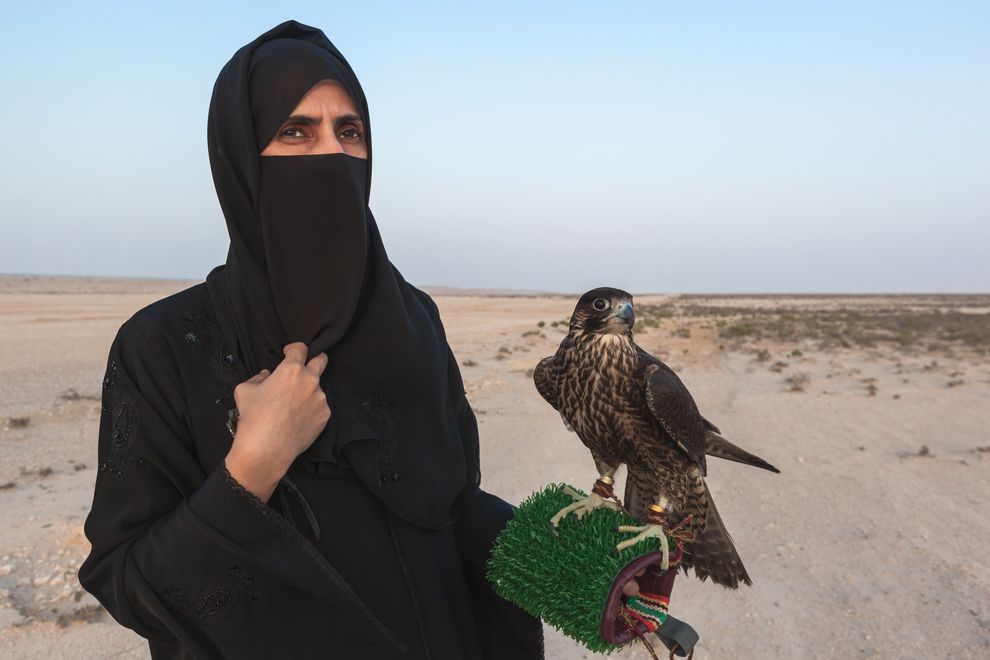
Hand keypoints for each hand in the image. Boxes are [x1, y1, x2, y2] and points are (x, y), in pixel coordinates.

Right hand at [224, 342, 329, 500]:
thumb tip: (266, 376)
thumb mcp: (244, 390)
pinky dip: (310, 409)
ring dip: (307, 392)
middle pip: (321, 360)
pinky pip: (319, 407)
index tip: (289, 353)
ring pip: (317, 389)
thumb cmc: (253, 418)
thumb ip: (257, 378)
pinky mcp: (325, 415)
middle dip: (316, 359)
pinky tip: (297, 419)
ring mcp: (320, 398)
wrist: (266, 449)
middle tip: (306, 367)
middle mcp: (310, 380)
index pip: (300, 348)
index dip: (294, 349)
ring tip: (291, 407)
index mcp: (291, 370)